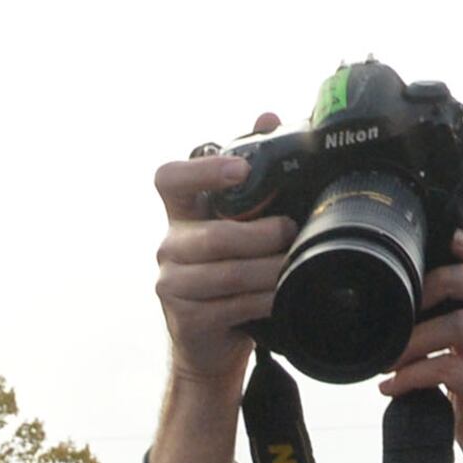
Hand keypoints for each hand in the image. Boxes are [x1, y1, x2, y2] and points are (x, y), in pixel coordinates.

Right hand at [147, 124, 289, 462]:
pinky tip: (281, 294)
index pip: (170, 179)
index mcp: (179, 214)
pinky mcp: (187, 317)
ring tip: (293, 263)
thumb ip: (249, 175)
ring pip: (225, 271)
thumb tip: (266, 115)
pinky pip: (231, 302)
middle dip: (259, 233)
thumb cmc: (228, 276)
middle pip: (214, 234)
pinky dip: (263, 297)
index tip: (239, 171)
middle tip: (291, 229)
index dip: (202, 171)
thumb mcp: (236, 222)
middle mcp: (169, 245)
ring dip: (267, 268)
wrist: (211, 346)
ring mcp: (172, 283)